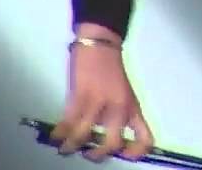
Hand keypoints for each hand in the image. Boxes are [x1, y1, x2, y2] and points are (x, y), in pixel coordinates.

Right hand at [50, 25, 153, 162]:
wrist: (101, 46)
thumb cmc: (111, 71)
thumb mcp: (124, 95)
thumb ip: (120, 115)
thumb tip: (108, 140)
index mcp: (133, 109)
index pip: (145, 138)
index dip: (136, 153)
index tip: (124, 156)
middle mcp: (120, 109)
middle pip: (113, 143)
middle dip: (97, 154)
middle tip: (88, 153)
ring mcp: (100, 103)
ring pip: (85, 136)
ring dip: (72, 146)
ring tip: (66, 148)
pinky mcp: (81, 96)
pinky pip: (68, 123)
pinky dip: (60, 133)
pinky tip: (56, 136)